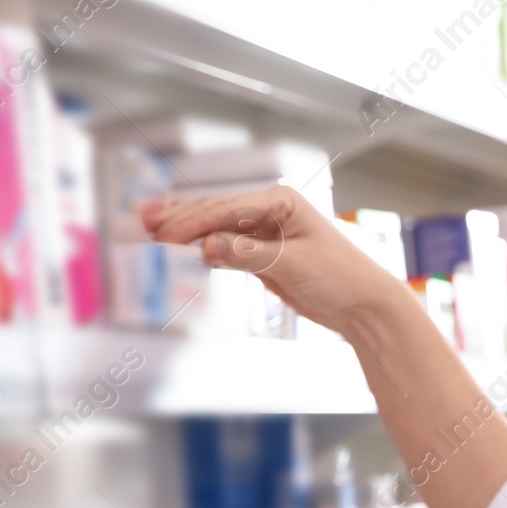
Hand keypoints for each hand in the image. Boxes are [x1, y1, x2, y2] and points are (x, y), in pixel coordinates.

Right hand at [140, 186, 403, 336]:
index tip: (163, 234)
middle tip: (142, 223)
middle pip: (216, 212)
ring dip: (185, 230)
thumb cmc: (340, 277)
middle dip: (179, 218)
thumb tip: (208, 246)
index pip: (225, 208)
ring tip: (149, 228)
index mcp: (281, 201)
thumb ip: (248, 254)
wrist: (364, 306)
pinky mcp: (264, 256)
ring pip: (216, 229)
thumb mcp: (292, 264)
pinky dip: (203, 249)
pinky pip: (226, 248)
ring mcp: (266, 233)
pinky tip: (182, 247)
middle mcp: (271, 212)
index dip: (191, 221)